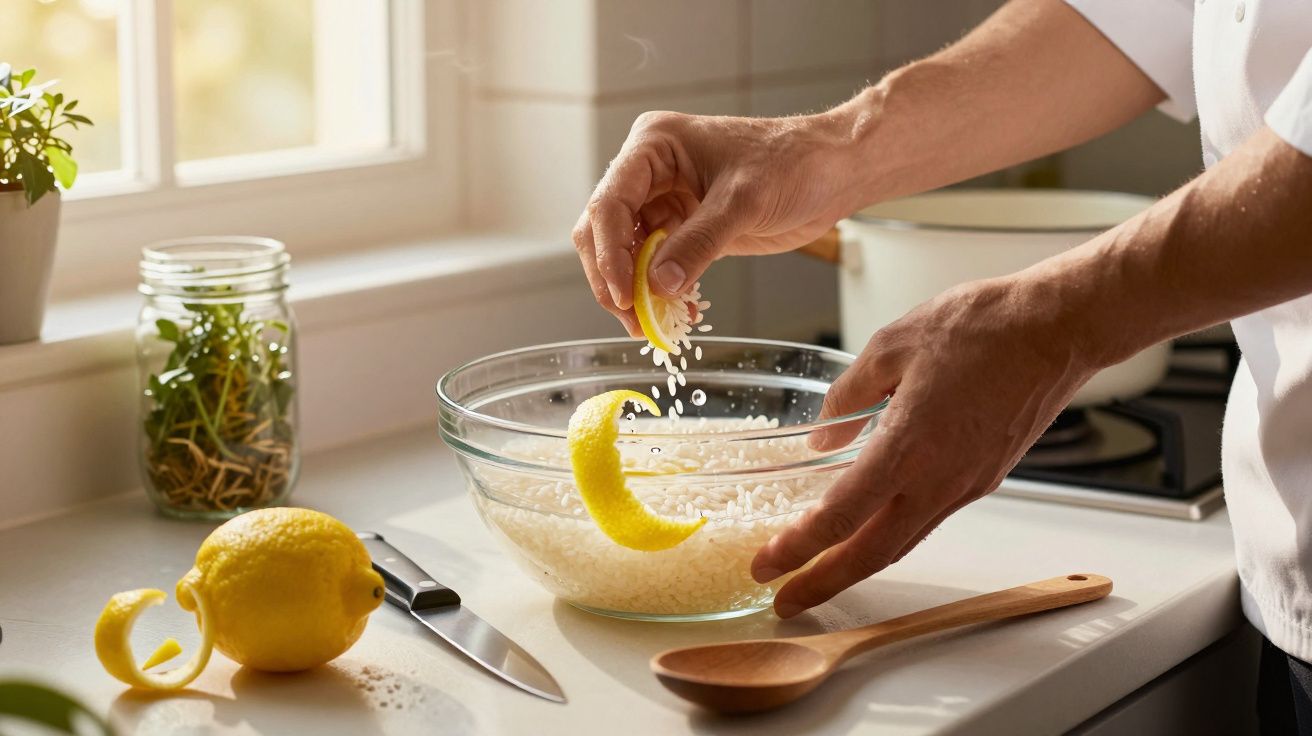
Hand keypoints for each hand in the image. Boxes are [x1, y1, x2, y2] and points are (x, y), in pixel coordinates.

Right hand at [573, 107, 869, 335]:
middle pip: (603, 230)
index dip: (609, 253)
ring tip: (654, 323)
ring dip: (635, 289)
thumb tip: (656, 285)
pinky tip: (680, 311)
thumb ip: (699, 242)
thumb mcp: (744, 202)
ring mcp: (664, 198)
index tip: (624, 294)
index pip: (609, 203)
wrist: (832, 172)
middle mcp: (650, 171)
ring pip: (624, 251)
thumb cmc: (795, 164)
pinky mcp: (683, 225)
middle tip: (633, 318)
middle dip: (614, 277)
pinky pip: (655, 263)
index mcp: (653, 145)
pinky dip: (660, 290)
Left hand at [750, 275, 1102, 616]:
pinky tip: (870, 529)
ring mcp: (965, 484)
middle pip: (872, 553)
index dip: (799, 547)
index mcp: (910, 446)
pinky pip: (928, 519)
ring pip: (902, 542)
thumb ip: (849, 397)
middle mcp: (939, 478)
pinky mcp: (983, 478)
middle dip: (822, 583)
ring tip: (819, 576)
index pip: (842, 515)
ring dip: (856, 567)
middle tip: (785, 601)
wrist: (1057, 329)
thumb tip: (823, 438)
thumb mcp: (892, 346)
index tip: (766, 564)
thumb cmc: (983, 327)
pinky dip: (891, 536)